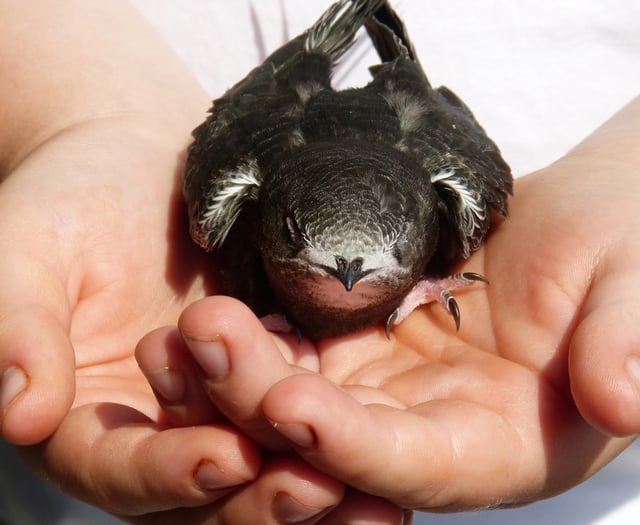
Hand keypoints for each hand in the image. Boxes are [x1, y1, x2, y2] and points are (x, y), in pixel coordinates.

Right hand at [0, 2, 395, 522]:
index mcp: (85, 418)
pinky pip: (305, 414)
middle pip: (204, 490)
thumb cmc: (71, 198)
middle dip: (259, 497)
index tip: (223, 457)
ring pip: (265, 466)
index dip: (166, 471)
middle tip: (319, 489)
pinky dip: (342, 434)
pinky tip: (390, 449)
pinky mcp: (270, 375)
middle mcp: (154, 429)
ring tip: (378, 496)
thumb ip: (18, 328)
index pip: (119, 469)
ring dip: (315, 482)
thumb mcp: (27, 251)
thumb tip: (16, 413)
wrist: (139, 162)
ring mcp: (217, 407)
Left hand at [137, 96, 639, 512]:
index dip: (354, 444)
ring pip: (298, 395)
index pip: (417, 463)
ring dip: (236, 373)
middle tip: (204, 341)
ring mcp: (388, 387)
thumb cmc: (621, 248)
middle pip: (334, 436)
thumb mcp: (635, 288)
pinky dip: (251, 340)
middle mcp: (431, 429)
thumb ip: (628, 346)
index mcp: (501, 442)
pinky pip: (295, 349)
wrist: (579, 222)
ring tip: (185, 329)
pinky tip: (207, 316)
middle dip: (263, 399)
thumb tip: (624, 400)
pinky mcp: (361, 343)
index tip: (292, 403)